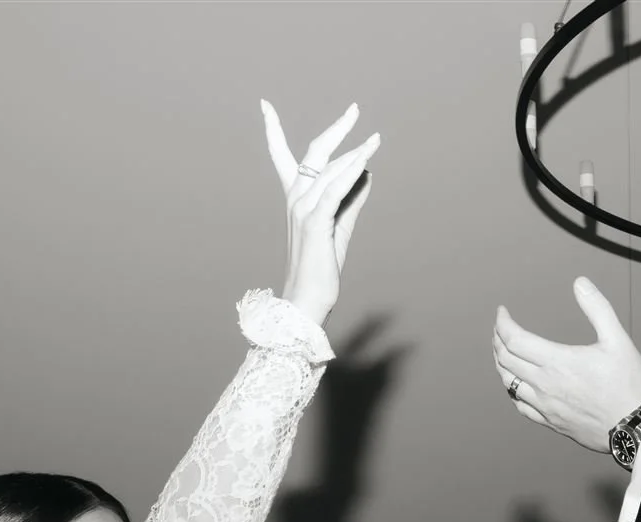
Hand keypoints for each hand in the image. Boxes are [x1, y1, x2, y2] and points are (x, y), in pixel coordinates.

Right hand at [261, 100, 378, 325]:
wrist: (308, 298)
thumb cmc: (322, 267)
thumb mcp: (341, 226)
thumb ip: (352, 199)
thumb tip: (366, 173)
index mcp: (295, 198)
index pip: (281, 155)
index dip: (272, 129)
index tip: (265, 105)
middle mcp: (295, 198)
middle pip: (314, 152)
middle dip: (336, 128)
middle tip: (355, 109)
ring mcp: (303, 209)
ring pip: (330, 170)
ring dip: (356, 153)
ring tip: (376, 140)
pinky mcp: (315, 223)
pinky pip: (334, 191)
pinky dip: (350, 174)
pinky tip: (365, 161)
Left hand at [493, 278, 640, 451]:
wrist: (633, 427)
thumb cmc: (628, 386)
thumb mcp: (618, 340)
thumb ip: (597, 308)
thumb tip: (580, 284)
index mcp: (557, 362)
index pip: (514, 339)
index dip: (503, 323)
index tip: (503, 312)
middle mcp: (545, 385)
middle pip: (505, 359)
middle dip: (498, 339)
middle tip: (501, 328)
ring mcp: (545, 406)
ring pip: (508, 383)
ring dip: (501, 364)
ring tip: (503, 351)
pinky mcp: (550, 421)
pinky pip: (520, 405)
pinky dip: (512, 390)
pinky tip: (517, 384)